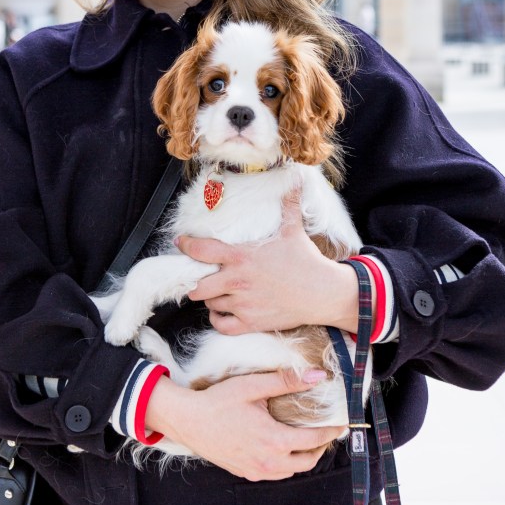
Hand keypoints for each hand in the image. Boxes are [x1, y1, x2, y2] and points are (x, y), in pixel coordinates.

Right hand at [145, 367, 346, 480]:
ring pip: (291, 471)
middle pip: (307, 461)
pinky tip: (282, 450)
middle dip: (321, 448)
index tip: (342, 424)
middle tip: (326, 433)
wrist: (188, 421)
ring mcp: (256, 470)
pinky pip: (274, 474)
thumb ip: (287, 381)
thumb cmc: (218, 401)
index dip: (332, 432)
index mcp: (274, 440)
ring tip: (307, 441)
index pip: (315, 440)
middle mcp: (268, 461)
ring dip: (303, 458)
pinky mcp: (245, 472)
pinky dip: (285, 465)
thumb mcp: (253, 386)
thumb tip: (317, 375)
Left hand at [177, 189, 359, 333]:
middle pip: (197, 286)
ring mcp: (243, 304)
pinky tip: (224, 311)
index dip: (186, 246)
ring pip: (209, 304)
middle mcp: (237, 281)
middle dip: (194, 281)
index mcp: (241, 257)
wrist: (323, 292)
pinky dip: (219, 319)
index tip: (181, 243)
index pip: (202, 250)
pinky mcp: (251, 322)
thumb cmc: (307, 261)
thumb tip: (295, 179)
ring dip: (210, 298)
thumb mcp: (294, 229)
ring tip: (217, 292)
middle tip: (199, 276)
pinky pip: (222, 325)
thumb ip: (288, 204)